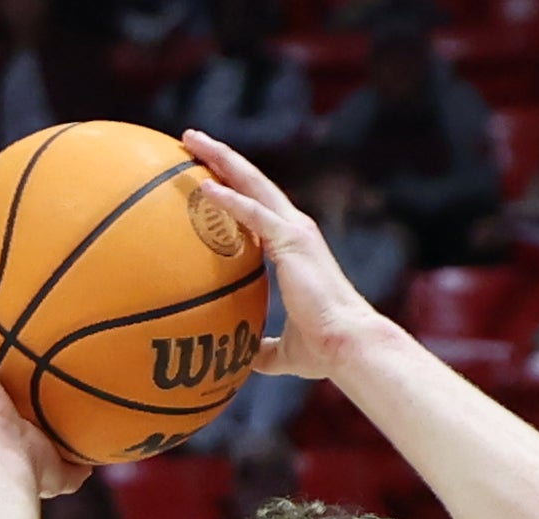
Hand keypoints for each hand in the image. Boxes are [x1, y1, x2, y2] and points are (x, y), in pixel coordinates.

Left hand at [183, 130, 383, 382]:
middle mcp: (295, 229)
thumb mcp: (284, 350)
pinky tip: (204, 186)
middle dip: (222, 157)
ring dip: (222, 160)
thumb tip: (241, 360)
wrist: (347, 345)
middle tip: (191, 139)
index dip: (232, 186)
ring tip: (191, 140)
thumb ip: (262, 348)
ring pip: (252, 183)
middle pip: (252, 181)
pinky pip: (254, 213)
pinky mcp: (293, 241)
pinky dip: (229, 198)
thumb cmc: (323, 349)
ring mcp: (296, 231)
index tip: (205, 172)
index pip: (257, 205)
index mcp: (294, 246)